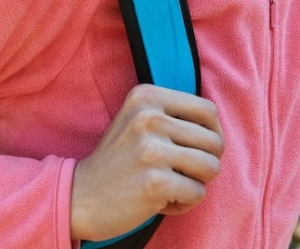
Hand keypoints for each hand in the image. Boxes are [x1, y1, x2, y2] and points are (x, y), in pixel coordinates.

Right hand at [70, 84, 223, 241]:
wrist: (81, 195)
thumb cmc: (119, 161)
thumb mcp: (137, 121)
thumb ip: (172, 115)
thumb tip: (218, 126)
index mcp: (145, 96)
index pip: (208, 110)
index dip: (211, 134)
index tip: (193, 150)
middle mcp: (148, 117)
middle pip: (214, 141)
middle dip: (204, 163)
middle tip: (177, 172)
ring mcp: (151, 149)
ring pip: (212, 167)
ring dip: (196, 184)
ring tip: (170, 185)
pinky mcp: (155, 181)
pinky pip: (198, 194)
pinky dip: (184, 204)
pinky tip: (161, 201)